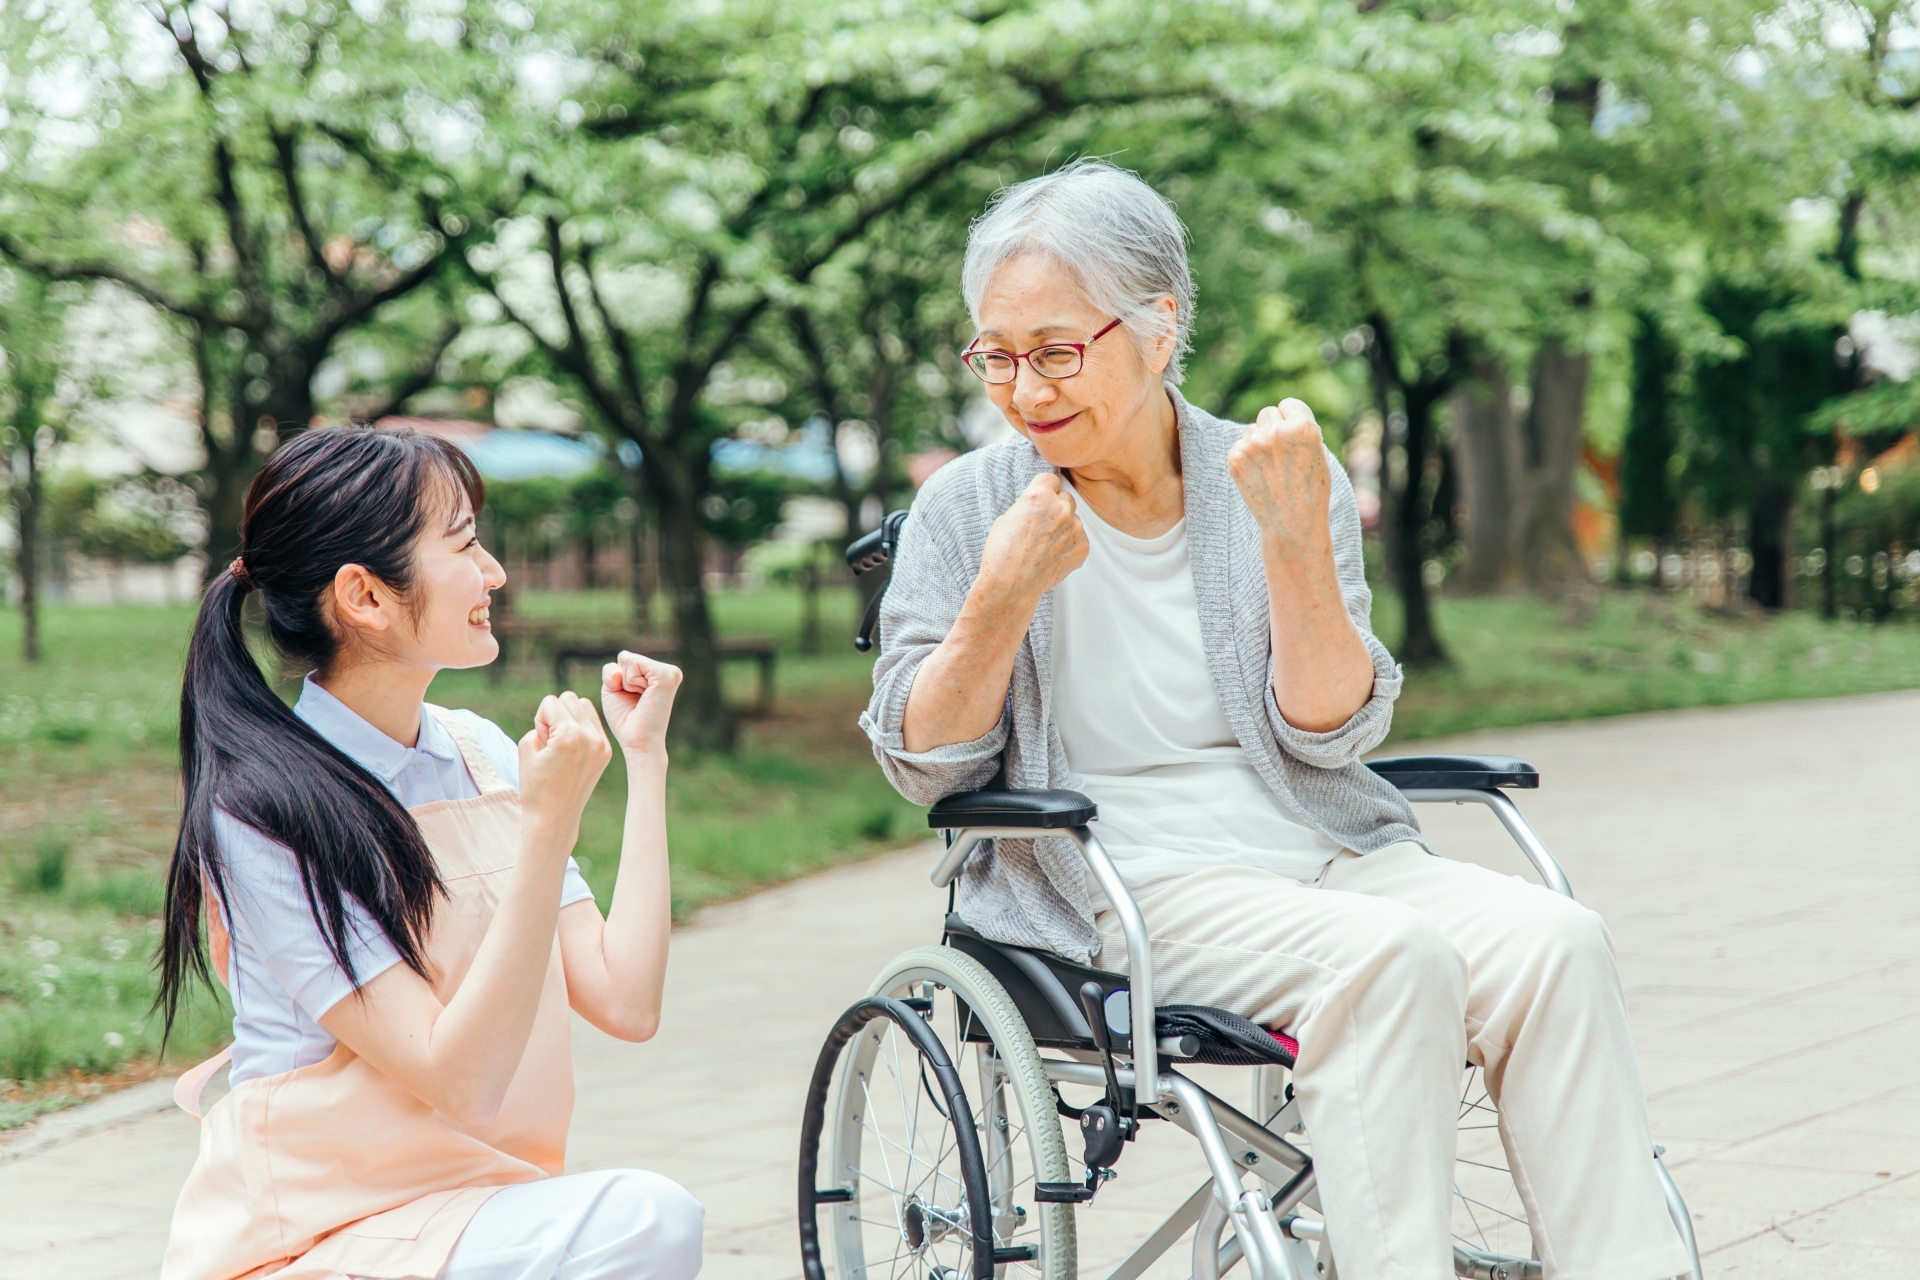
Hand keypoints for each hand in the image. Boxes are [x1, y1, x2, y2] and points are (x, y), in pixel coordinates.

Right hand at [517, 692, 611, 840]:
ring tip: (562, 743)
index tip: (542, 743)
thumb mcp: (526, 746)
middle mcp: (591, 737)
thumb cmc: (534, 784)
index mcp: (571, 735)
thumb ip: (541, 721)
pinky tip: (572, 748)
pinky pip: (593, 723)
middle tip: (551, 742)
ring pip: (585, 706)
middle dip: (556, 715)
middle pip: (570, 698)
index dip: (540, 720)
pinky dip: (581, 728)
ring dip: (570, 717)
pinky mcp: (606, 752)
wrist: (554, 818)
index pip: (551, 702)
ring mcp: (602, 745)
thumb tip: (560, 713)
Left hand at [601, 651, 680, 758]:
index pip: (625, 659)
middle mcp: (668, 670)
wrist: (638, 742)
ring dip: (626, 682)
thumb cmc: (626, 720)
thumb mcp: (613, 689)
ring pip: (629, 659)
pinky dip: (629, 681)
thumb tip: (624, 657)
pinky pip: (634, 663)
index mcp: (658, 673)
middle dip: (621, 680)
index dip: (618, 680)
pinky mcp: (666, 675)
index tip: (632, 699)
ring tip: (640, 699)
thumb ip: (612, 670)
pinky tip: (643, 696)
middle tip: (636, 701)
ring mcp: (669, 672)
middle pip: (626, 657)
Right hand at [977, 473, 1088, 606]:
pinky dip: (1069, 546)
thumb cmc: (1002, 553)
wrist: (1011, 584)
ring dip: (1063, 528)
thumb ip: (1028, 506)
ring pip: (1073, 521)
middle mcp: (1062, 508)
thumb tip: (1037, 507)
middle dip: (1056, 508)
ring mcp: (1075, 528)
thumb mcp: (1007, 517)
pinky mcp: (1083, 547)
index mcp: (1040, 495)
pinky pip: (1078, 540)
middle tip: (1042, 526)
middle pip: (1065, 498)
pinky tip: (1052, 557)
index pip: (1051, 479)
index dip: (1044, 490)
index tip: (1040, 500)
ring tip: (1044, 546)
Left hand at [1228, 398, 1332, 558]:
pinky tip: (1258, 476)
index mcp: (1303, 428)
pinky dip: (1246, 458)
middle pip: (1267, 413)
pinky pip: (1239, 445)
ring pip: (1251, 430)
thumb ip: (1301, 429)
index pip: (1288, 404)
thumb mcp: (1319, 453)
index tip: (1293, 436)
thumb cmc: (1311, 489)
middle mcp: (1277, 432)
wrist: (1291, 524)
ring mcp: (1253, 445)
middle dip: (1273, 428)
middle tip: (1281, 454)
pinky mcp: (1235, 458)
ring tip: (1271, 469)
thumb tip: (1280, 414)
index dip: (1292, 420)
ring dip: (1259, 443)